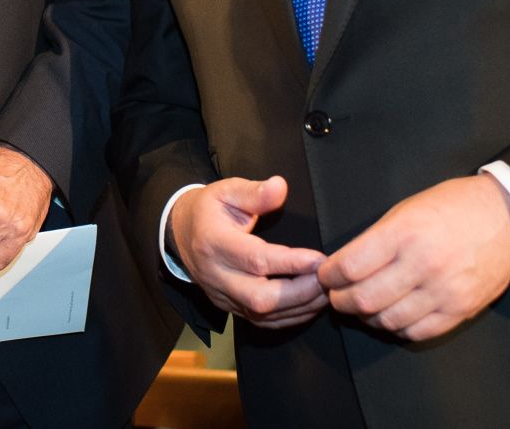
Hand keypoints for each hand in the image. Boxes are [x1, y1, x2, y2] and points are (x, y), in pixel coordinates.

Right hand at [170, 176, 327, 328]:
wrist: (182, 234)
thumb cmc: (209, 210)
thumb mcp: (227, 191)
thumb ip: (254, 192)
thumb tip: (280, 187)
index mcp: (214, 243)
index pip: (256, 259)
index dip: (290, 262)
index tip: (319, 259)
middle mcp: (216, 275)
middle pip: (260, 297)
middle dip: (300, 292)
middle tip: (328, 279)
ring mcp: (222, 296)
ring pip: (264, 314)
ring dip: (301, 306)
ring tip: (326, 291)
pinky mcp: (230, 309)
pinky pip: (264, 322)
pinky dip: (291, 317)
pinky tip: (310, 304)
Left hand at [319, 174, 509, 341]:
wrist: (507, 218)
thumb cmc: (451, 207)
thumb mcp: (405, 210)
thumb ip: (375, 240)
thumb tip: (343, 266)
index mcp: (404, 233)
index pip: (351, 266)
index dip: (329, 276)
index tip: (324, 276)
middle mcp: (424, 264)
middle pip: (365, 299)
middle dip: (340, 301)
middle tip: (336, 296)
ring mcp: (444, 291)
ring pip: (388, 320)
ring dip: (366, 317)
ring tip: (362, 307)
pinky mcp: (462, 310)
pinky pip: (418, 332)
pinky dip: (396, 328)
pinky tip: (390, 316)